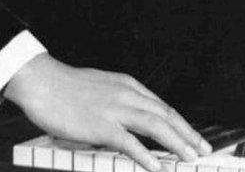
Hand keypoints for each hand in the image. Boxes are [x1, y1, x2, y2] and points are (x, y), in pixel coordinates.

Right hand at [3, 53, 211, 171]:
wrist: (41, 81)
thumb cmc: (64, 88)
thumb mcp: (99, 89)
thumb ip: (116, 102)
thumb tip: (127, 121)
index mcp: (126, 85)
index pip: (161, 106)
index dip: (180, 122)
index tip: (193, 135)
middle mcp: (126, 94)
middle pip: (165, 115)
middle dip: (188, 133)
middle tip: (204, 148)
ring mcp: (115, 109)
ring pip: (156, 126)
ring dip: (177, 143)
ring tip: (191, 158)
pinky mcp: (101, 125)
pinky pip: (130, 143)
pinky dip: (147, 155)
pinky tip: (158, 167)